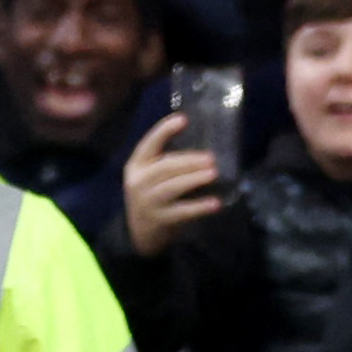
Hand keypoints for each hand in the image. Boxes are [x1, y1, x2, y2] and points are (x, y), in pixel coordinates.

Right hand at [120, 110, 224, 252]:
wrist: (139, 232)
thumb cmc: (151, 195)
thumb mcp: (150, 176)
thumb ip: (167, 162)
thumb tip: (202, 147)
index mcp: (136, 165)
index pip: (148, 144)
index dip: (164, 131)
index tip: (183, 119)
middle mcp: (138, 182)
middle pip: (164, 167)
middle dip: (188, 161)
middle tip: (211, 158)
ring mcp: (147, 202)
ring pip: (172, 187)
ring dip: (194, 179)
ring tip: (213, 173)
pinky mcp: (159, 220)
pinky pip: (182, 211)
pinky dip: (199, 206)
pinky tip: (215, 203)